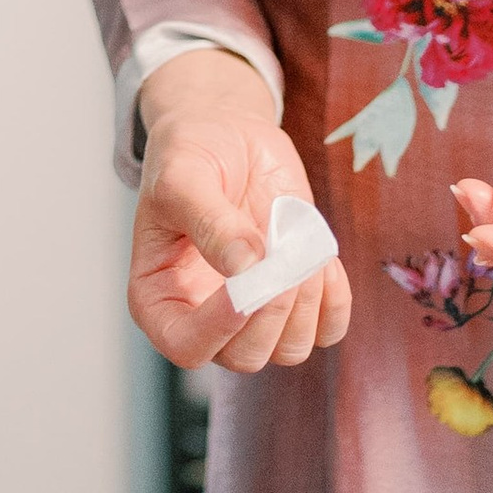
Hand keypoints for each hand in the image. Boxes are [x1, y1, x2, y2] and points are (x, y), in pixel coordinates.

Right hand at [127, 44, 350, 372]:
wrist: (228, 135)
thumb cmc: (190, 155)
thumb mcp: (183, 177)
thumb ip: (210, 222)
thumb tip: (246, 266)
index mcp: (160, 298)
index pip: (186, 346)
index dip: (217, 329)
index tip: (243, 283)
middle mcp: (207, 317)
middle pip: (246, 356)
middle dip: (271, 309)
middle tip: (278, 252)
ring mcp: (254, 313)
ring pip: (290, 349)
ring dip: (304, 300)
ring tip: (294, 242)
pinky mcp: (295, 300)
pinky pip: (327, 328)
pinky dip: (333, 298)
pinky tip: (315, 254)